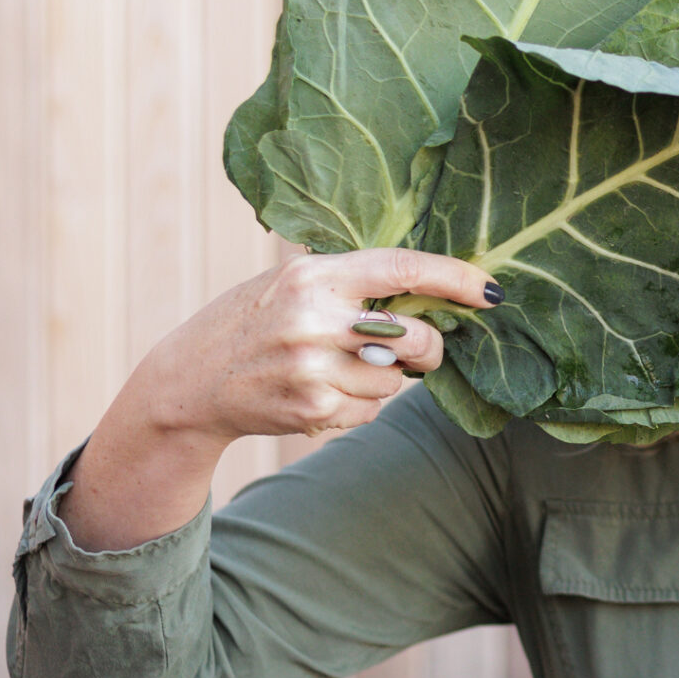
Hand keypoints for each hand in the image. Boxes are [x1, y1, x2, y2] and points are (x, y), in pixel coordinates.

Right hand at [126, 247, 501, 442]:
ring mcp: (314, 368)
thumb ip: (350, 281)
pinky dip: (360, 404)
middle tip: (418, 347)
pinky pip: (371, 409)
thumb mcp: (289, 282)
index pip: (403, 268)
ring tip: (337, 367)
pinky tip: (322, 390)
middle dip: (428, 347)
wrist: (189, 382)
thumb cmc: (250, 323)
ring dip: (383, 378)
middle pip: (415, 336)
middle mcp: (316, 319)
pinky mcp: (314, 409)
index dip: (455, 278)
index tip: (489, 290)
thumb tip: (431, 289)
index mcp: (313, 275)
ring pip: (395, 380)